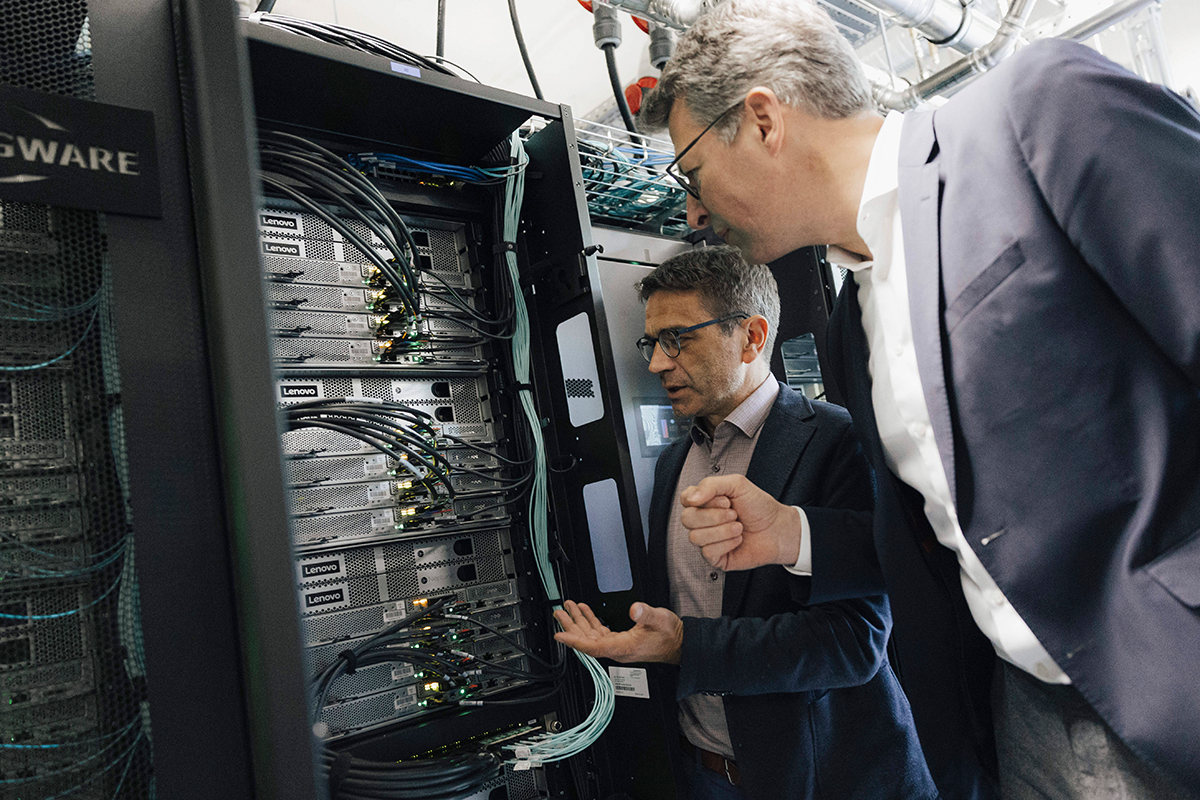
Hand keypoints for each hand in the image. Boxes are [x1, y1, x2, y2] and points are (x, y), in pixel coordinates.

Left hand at [553, 600, 682, 664]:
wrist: (679, 644)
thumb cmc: (671, 636)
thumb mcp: (660, 620)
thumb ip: (646, 613)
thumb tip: (634, 609)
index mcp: (623, 647)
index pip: (593, 647)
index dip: (575, 641)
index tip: (560, 635)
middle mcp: (617, 649)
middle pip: (587, 640)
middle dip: (571, 626)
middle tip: (559, 613)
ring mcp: (618, 645)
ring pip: (591, 635)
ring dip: (579, 621)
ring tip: (567, 608)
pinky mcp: (621, 640)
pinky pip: (600, 632)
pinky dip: (590, 620)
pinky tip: (585, 611)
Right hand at [680, 474, 801, 570]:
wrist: (778, 529)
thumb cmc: (759, 507)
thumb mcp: (737, 484)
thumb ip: (711, 484)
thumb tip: (691, 498)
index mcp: (706, 502)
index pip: (685, 499)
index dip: (700, 499)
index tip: (723, 499)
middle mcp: (704, 521)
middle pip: (687, 519)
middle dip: (714, 516)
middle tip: (734, 513)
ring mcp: (708, 539)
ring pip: (696, 536)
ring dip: (723, 530)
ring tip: (738, 527)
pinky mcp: (715, 557)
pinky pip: (707, 551)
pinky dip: (726, 543)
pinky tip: (738, 540)